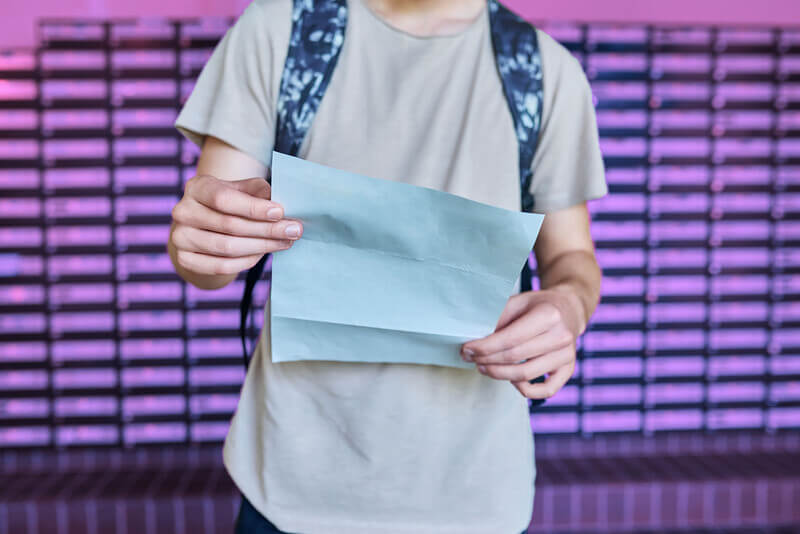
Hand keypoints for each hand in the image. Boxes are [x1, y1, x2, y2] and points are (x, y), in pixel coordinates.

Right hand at [170, 174, 302, 274]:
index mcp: (197, 187)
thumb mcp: (242, 191)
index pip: (223, 199)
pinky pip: (221, 265)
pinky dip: (247, 261)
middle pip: (229, 225)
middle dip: (266, 230)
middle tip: (294, 231)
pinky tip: (264, 253)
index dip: (253, 208)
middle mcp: (183, 211)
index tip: (280, 212)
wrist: (202, 228)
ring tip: (285, 242)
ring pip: (227, 247)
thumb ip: (259, 192)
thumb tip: (282, 203)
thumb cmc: (229, 204)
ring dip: (261, 246)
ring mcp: (180, 237)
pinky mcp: (185, 259)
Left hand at [460, 288, 584, 399]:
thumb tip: (476, 338)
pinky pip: (546, 390)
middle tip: (471, 358)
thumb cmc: (539, 306)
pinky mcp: (568, 370)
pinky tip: (510, 379)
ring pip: (526, 375)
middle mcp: (561, 336)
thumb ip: (498, 317)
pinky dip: (525, 390)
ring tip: (483, 367)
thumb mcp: (518, 301)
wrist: (569, 310)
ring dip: (499, 374)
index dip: (485, 347)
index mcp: (548, 315)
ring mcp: (566, 355)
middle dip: (487, 360)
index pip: (510, 338)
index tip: (467, 349)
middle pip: (515, 357)